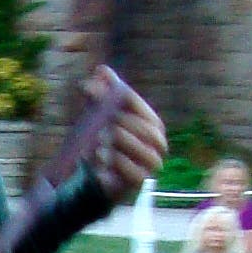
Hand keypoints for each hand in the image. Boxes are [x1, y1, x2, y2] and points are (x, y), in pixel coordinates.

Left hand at [88, 70, 164, 199]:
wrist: (97, 176)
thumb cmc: (103, 142)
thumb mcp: (98, 116)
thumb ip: (101, 92)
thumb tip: (101, 70)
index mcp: (151, 123)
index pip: (138, 105)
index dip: (118, 97)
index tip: (93, 92)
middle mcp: (157, 143)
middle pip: (145, 129)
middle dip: (121, 124)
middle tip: (101, 125)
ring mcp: (151, 164)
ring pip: (142, 150)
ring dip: (119, 143)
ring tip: (99, 140)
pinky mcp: (139, 182)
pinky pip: (134, 172)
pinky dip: (116, 162)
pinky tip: (100, 156)